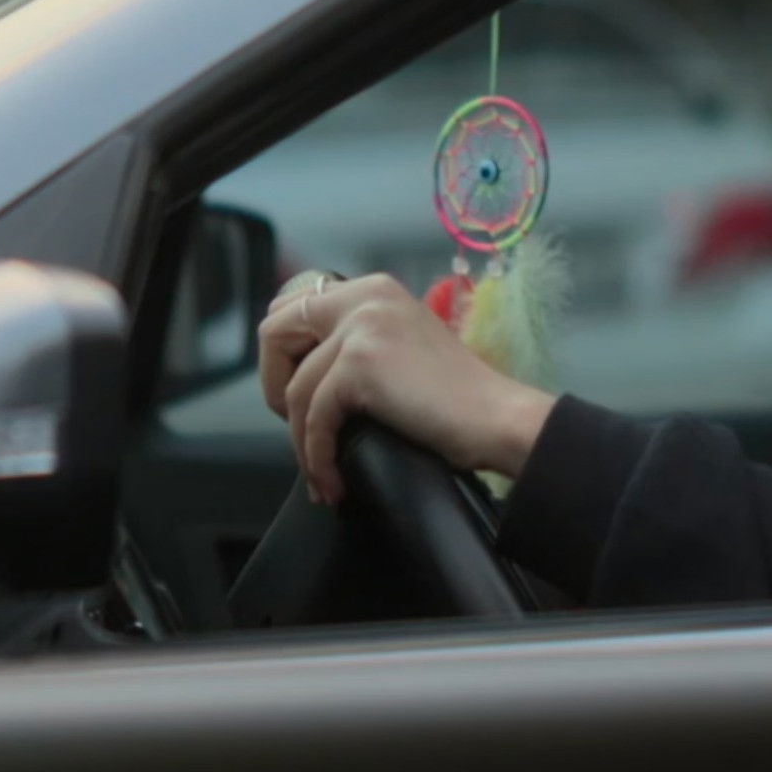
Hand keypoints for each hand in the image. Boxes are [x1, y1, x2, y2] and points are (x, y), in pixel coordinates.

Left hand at [258, 272, 557, 503]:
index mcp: (374, 289)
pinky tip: (333, 482)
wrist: (497, 419)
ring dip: (300, 441)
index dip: (283, 357)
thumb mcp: (400, 348)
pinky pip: (313, 418)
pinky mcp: (360, 363)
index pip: (292, 308)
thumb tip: (300, 371)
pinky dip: (317, 458)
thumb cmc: (458, 399)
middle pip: (275, 333)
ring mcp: (361, 326)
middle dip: (274, 388)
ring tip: (323, 474)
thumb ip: (357, 343)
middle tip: (300, 429)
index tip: (299, 397)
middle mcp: (365, 296)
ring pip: (292, 389)